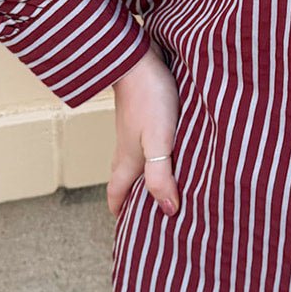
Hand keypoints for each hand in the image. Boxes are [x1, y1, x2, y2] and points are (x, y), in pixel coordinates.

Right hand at [107, 39, 180, 218]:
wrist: (137, 55)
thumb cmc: (149, 97)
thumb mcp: (158, 140)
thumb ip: (161, 175)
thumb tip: (168, 210)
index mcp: (127, 160)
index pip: (117, 196)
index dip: (121, 215)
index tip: (131, 235)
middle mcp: (126, 148)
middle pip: (125, 182)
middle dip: (133, 201)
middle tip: (150, 217)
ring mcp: (134, 131)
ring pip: (136, 162)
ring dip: (146, 178)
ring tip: (164, 188)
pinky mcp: (145, 115)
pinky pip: (148, 144)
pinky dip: (157, 156)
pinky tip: (173, 152)